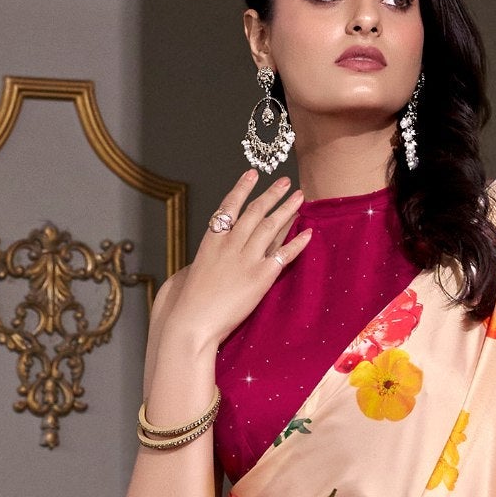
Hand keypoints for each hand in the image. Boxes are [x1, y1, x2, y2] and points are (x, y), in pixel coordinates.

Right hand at [149, 170, 312, 361]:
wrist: (193, 322)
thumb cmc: (187, 301)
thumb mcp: (191, 271)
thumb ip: (205, 259)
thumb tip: (208, 256)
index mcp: (212, 240)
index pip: (230, 207)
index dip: (242, 188)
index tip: (252, 174)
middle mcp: (230, 244)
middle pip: (255, 212)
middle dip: (271, 194)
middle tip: (285, 182)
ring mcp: (247, 259)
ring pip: (271, 226)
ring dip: (287, 209)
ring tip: (299, 196)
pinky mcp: (261, 277)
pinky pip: (284, 254)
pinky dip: (298, 242)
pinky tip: (309, 232)